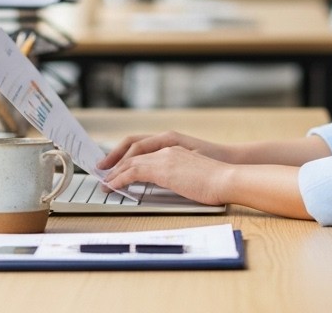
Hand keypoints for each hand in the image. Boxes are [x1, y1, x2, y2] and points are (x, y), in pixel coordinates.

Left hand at [101, 145, 231, 205]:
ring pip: (130, 161)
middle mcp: (167, 147)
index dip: (127, 154)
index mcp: (174, 146)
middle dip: (115, 161)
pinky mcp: (163, 168)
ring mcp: (164, 156)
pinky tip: (114, 186)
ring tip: (105, 183)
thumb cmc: (217, 179)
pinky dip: (120, 178)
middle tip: (103, 172)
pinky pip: (133, 171)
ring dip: (114, 172)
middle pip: (132, 150)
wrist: (228, 177)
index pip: (143, 146)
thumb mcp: (193, 171)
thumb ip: (178, 172)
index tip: (117, 164)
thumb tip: (169, 182)